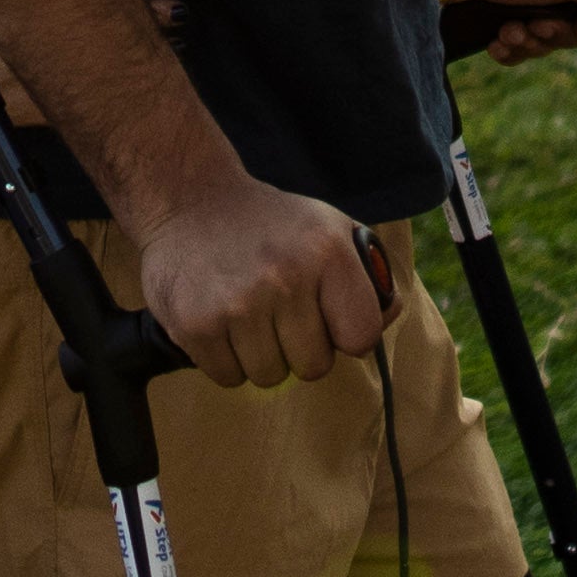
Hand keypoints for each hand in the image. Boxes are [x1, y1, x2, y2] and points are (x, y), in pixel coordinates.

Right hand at [127, 173, 396, 391]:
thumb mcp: (329, 229)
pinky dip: (225, 359)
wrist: (189, 199)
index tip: (329, 322)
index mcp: (328, 253)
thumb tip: (388, 317)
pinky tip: (219, 320)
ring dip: (259, 355)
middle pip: (313, 367)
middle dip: (299, 349)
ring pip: (269, 377)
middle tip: (279, 314)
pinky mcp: (196, 324)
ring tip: (246, 313)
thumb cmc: (270, 224)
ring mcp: (238, 304)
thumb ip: (368, 274)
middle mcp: (285, 278)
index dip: (346, 336)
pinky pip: (227, 377)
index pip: (362, 337)